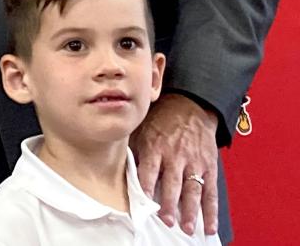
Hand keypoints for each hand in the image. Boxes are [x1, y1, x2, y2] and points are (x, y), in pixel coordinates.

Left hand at [130, 93, 218, 235]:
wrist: (189, 104)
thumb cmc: (161, 118)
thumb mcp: (142, 128)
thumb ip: (134, 149)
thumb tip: (122, 169)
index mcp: (155, 145)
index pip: (149, 169)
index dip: (146, 186)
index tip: (143, 203)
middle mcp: (175, 155)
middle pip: (172, 183)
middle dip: (170, 203)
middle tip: (167, 220)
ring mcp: (194, 161)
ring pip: (193, 189)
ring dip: (191, 211)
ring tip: (188, 228)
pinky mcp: (209, 166)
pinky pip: (211, 191)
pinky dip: (211, 210)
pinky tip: (209, 225)